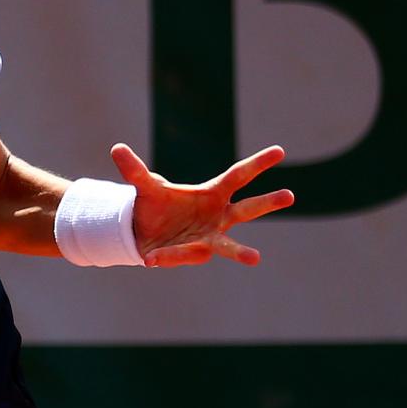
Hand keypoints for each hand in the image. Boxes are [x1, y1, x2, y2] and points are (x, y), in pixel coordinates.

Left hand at [111, 143, 294, 267]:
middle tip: (290, 195)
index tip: (279, 151)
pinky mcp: (194, 255)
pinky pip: (185, 255)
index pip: (238, 176)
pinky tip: (153, 258)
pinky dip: (169, 255)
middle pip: (247, 209)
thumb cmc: (155, 206)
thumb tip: (116, 149)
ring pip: (228, 245)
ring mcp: (209, 238)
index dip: (257, 164)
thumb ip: (134, 171)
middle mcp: (217, 216)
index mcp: (212, 194)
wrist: (143, 235)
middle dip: (267, 203)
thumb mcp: (145, 188)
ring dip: (240, 251)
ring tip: (255, 258)